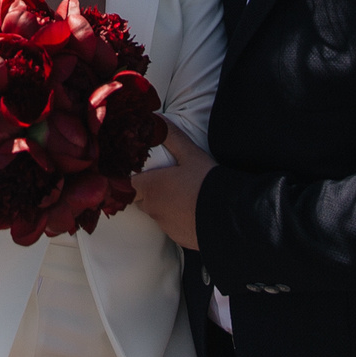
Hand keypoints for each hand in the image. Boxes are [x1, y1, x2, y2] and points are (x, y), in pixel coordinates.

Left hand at [130, 128, 212, 249]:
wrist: (229, 215)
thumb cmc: (206, 181)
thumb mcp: (190, 154)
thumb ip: (171, 136)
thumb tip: (156, 120)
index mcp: (151, 187)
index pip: (126, 184)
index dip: (129, 178)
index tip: (137, 173)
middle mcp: (152, 208)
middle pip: (140, 199)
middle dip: (147, 190)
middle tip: (164, 180)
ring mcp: (164, 224)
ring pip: (155, 212)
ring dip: (162, 204)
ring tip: (182, 194)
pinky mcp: (177, 237)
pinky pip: (170, 226)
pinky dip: (176, 218)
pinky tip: (191, 210)